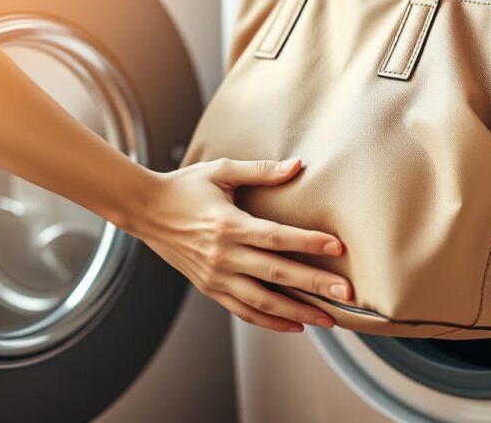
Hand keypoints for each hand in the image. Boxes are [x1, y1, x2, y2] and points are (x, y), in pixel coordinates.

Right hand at [130, 158, 351, 332]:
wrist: (145, 210)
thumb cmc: (185, 186)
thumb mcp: (222, 170)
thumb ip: (261, 171)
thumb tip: (298, 165)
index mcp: (228, 224)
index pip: (276, 237)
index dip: (308, 242)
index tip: (337, 247)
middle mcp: (223, 255)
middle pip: (276, 273)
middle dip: (314, 285)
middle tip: (345, 293)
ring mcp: (216, 276)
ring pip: (263, 301)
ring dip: (298, 311)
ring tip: (329, 319)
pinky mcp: (210, 288)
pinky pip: (243, 311)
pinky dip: (270, 321)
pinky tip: (295, 325)